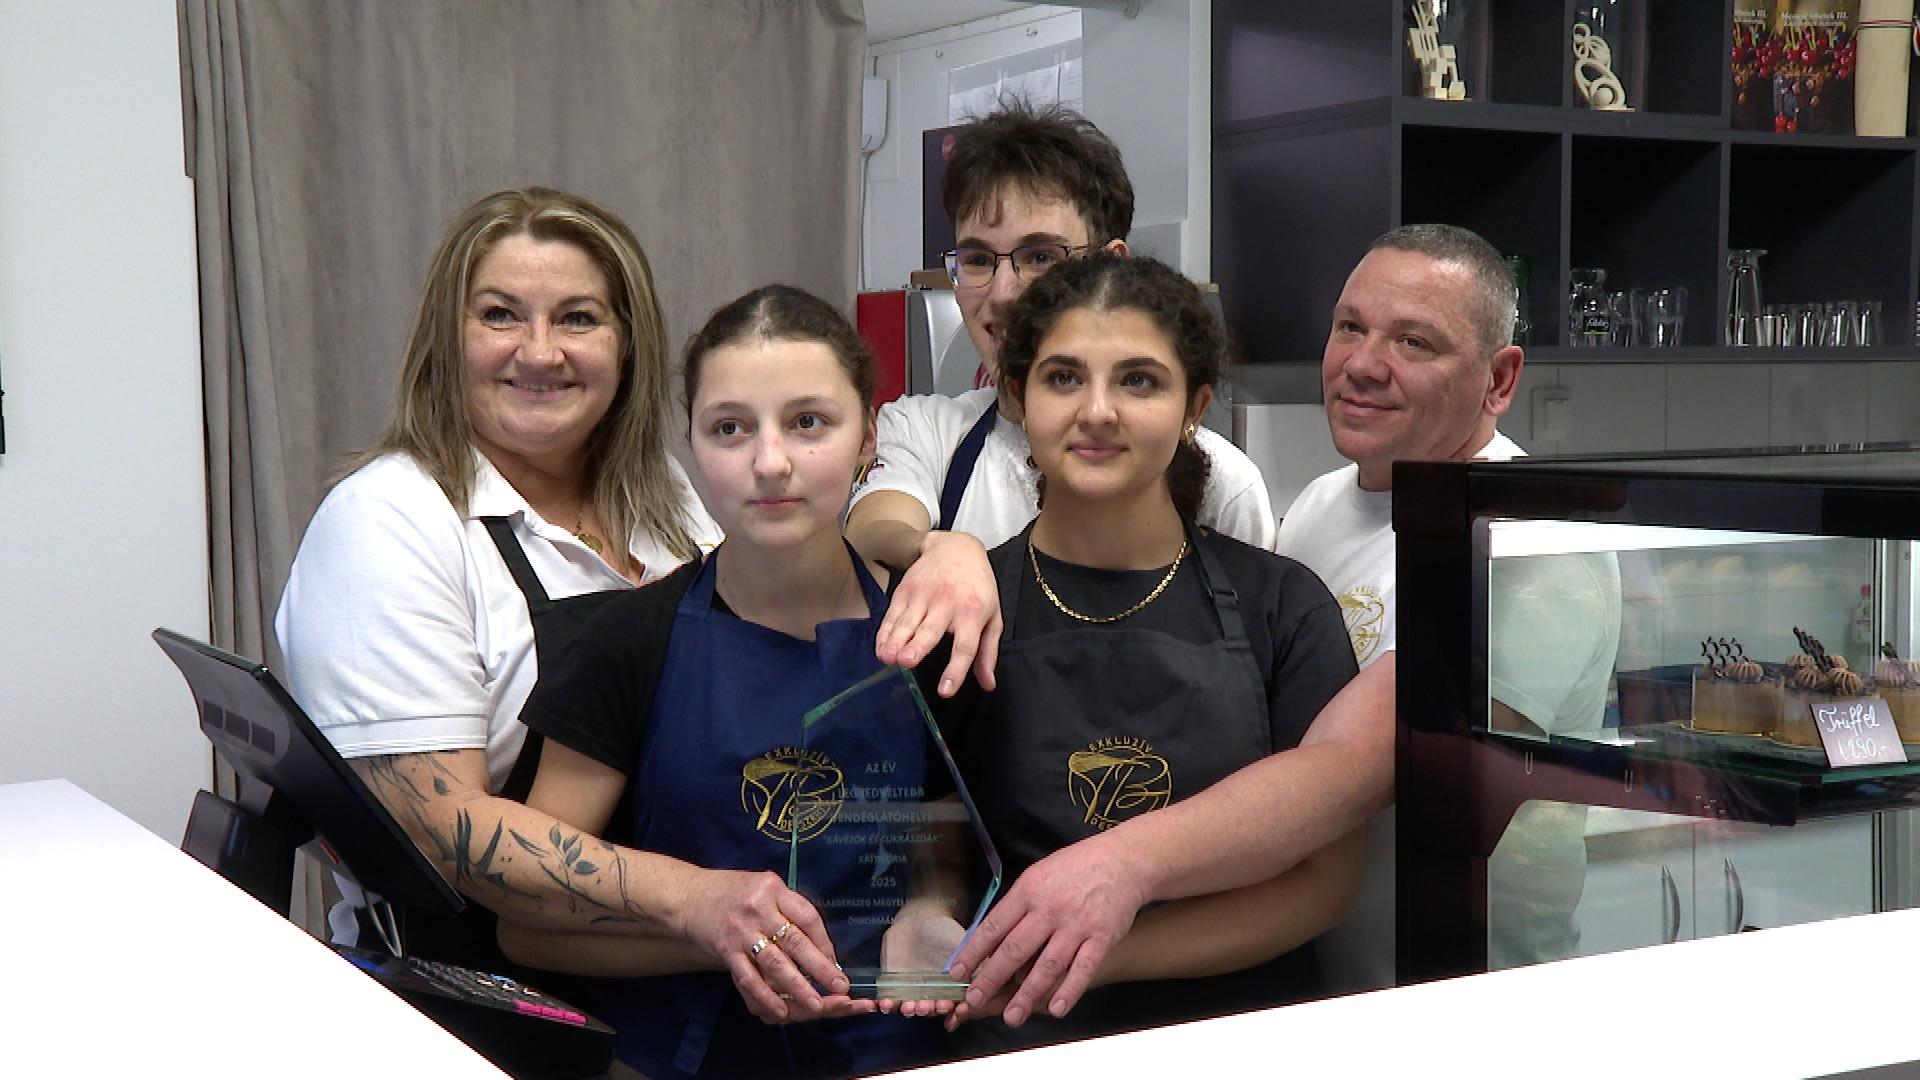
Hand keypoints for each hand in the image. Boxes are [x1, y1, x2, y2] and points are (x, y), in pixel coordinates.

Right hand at [678, 868, 869, 1023]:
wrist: (689, 897)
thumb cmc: (734, 892)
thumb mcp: (765, 887)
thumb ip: (789, 909)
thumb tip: (820, 947)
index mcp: (773, 889)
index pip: (807, 917)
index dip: (825, 942)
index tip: (837, 962)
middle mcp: (758, 910)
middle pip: (795, 942)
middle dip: (820, 968)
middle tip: (841, 987)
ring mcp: (741, 932)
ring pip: (775, 964)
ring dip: (798, 988)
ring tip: (817, 1005)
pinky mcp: (727, 952)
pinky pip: (749, 978)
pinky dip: (766, 997)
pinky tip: (781, 1011)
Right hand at [875, 530, 999, 696]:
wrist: (956, 548)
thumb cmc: (977, 587)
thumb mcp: (992, 616)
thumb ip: (988, 652)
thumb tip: (987, 684)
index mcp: (972, 613)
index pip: (965, 646)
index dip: (955, 669)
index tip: (946, 690)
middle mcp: (947, 604)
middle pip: (931, 630)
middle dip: (918, 646)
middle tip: (907, 661)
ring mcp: (924, 595)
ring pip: (907, 622)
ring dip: (896, 640)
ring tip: (887, 657)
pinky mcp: (906, 590)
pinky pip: (893, 615)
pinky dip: (885, 632)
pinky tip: (880, 647)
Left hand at [875, 907, 966, 1018]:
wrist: (918, 919)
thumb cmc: (943, 931)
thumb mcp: (961, 945)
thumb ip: (973, 962)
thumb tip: (986, 976)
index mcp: (952, 988)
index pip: (955, 1006)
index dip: (956, 1010)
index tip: (956, 1008)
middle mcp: (933, 994)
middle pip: (933, 1010)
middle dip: (932, 1010)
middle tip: (933, 1005)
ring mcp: (913, 992)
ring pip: (912, 1008)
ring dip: (911, 1010)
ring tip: (910, 1006)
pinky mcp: (893, 986)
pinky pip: (890, 1001)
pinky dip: (888, 1005)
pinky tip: (887, 1003)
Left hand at [947, 839, 1147, 1026]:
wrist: (1122, 861)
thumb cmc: (1075, 868)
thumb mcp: (1038, 876)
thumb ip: (1018, 908)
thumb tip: (995, 943)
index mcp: (1028, 892)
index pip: (994, 926)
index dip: (973, 951)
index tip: (957, 973)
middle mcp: (1049, 910)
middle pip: (1015, 949)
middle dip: (991, 978)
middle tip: (973, 1000)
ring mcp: (1076, 925)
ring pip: (1047, 965)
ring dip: (1027, 994)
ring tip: (1012, 1016)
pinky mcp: (1101, 938)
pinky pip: (1083, 969)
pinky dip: (1069, 991)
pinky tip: (1056, 1009)